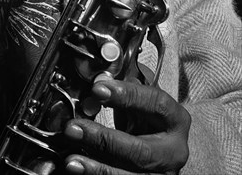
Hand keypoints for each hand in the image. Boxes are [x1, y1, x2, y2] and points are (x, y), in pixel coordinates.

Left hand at [63, 77, 190, 173]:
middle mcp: (174, 151)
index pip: (155, 103)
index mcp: (176, 120)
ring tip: (71, 160)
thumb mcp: (139, 103)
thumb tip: (98, 82)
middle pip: (140, 149)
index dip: (127, 95)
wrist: (159, 152)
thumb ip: (121, 92)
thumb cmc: (147, 121)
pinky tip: (79, 170)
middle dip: (103, 139)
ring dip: (97, 167)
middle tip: (74, 128)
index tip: (98, 89)